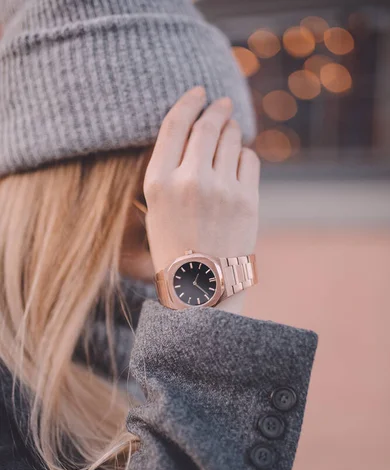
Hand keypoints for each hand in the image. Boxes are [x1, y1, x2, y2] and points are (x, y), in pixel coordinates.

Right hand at [143, 86, 260, 312]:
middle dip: (216, 109)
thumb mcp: (156, 209)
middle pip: (206, 126)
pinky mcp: (246, 200)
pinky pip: (249, 159)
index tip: (198, 91)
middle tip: (222, 103)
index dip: (188, 101)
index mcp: (158, 183)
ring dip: (231, 131)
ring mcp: (220, 190)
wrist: (202, 287)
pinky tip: (238, 163)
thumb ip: (168, 171)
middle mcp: (188, 181)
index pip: (174, 125)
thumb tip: (193, 130)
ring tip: (229, 132)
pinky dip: (244, 155)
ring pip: (231, 139)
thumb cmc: (175, 248)